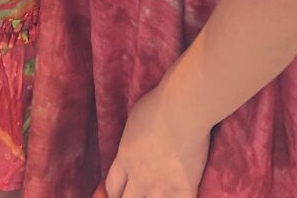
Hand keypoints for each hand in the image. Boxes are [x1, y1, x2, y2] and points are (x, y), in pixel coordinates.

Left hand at [103, 83, 209, 197]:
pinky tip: (179, 195)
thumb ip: (131, 142)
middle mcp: (140, 178)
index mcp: (125, 159)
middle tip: (136, 195)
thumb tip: (134, 146)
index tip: (118, 193)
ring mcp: (162, 187)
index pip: (112, 186)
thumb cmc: (156, 107)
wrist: (182, 110)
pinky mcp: (184, 190)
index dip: (114, 193)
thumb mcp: (133, 122)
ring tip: (157, 194)